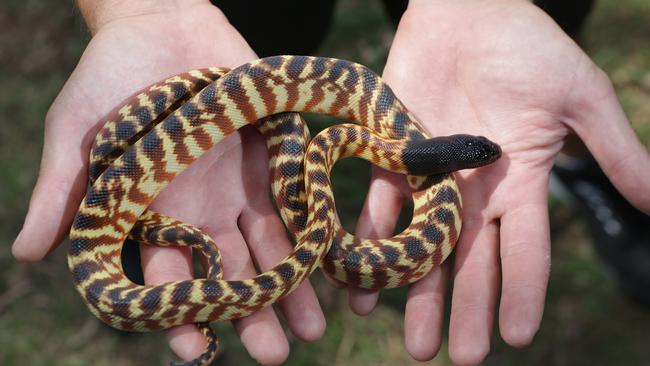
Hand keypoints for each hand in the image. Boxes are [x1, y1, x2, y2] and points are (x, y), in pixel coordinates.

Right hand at [11, 1, 323, 363]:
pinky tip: (330, 263)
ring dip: (290, 286)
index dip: (180, 313)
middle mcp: (201, 211)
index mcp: (155, 214)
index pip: (167, 277)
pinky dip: (311, 231)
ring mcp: (240, 186)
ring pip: (269, 247)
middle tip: (274, 354)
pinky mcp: (272, 157)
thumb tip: (27, 252)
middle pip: (228, 273)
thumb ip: (62, 189)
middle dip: (251, 313)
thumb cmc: (108, 77)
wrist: (160, 24)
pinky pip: (295, 200)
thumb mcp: (76, 130)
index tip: (198, 349)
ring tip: (312, 329)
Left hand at [351, 0, 649, 363]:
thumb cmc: (528, 48)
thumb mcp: (579, 97)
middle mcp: (475, 193)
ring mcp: (432, 180)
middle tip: (461, 359)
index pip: (526, 250)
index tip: (517, 336)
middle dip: (468, 309)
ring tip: (415, 343)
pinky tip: (358, 286)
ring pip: (424, 248)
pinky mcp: (393, 159)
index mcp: (521, 183)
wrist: (468, 12)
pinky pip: (378, 209)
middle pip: (473, 263)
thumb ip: (614, 149)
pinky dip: (368, 244)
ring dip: (417, 294)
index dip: (522, 291)